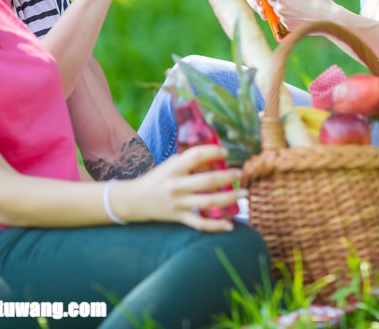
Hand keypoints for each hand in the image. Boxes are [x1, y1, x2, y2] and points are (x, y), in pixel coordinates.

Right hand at [111, 145, 240, 231]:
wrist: (134, 200)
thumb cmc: (158, 178)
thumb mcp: (171, 165)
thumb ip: (191, 161)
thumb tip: (217, 156)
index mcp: (173, 169)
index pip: (195, 156)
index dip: (213, 152)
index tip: (226, 152)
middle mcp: (176, 186)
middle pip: (206, 181)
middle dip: (227, 177)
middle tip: (240, 173)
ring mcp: (178, 204)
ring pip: (208, 202)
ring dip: (229, 198)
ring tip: (244, 194)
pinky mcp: (179, 218)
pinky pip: (200, 224)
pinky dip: (216, 226)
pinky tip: (230, 226)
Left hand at [259, 0, 341, 29]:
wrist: (328, 20)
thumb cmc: (319, 0)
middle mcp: (280, 9)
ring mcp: (284, 19)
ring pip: (277, 8)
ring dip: (283, 3)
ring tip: (298, 0)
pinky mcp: (289, 27)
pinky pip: (283, 17)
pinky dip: (288, 12)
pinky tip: (300, 10)